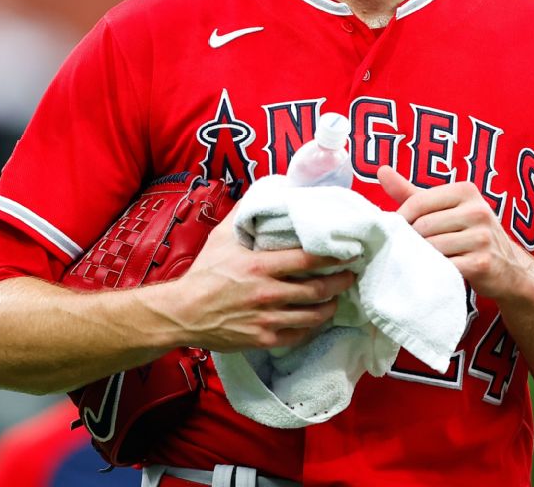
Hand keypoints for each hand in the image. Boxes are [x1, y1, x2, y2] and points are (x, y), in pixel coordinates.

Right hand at [158, 216, 355, 351]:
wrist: (182, 313)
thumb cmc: (204, 273)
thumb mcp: (222, 237)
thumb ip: (245, 215)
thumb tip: (264, 193)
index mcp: (260, 266)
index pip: (308, 259)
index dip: (334, 256)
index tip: (350, 252)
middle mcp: (268, 294)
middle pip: (317, 290)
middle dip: (340, 282)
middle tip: (350, 276)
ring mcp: (267, 320)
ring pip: (313, 316)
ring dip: (330, 306)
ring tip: (336, 298)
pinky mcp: (263, 340)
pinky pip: (298, 336)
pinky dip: (312, 328)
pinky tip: (316, 319)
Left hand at [378, 165, 527, 299]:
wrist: (508, 269)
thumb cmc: (468, 234)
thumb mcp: (444, 208)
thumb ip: (412, 193)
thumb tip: (381, 171)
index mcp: (466, 190)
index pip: (419, 201)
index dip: (402, 218)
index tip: (397, 230)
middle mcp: (478, 210)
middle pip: (424, 226)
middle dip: (412, 240)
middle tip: (410, 249)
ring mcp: (482, 237)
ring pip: (432, 247)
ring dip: (423, 257)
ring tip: (423, 260)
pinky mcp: (483, 263)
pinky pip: (445, 266)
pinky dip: (435, 272)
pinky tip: (435, 273)